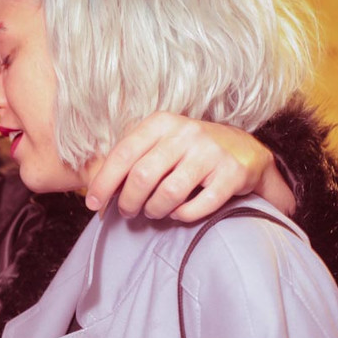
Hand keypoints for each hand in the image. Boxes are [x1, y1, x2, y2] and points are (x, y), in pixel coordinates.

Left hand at [85, 112, 294, 221]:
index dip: (103, 183)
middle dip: (128, 202)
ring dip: (154, 210)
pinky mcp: (232, 173)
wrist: (244, 151)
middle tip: (128, 212)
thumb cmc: (188, 152)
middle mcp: (186, 132)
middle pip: (142, 176)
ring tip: (153, 212)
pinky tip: (178, 213)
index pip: (122, 154)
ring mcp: (210, 152)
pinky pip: (197, 206)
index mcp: (161, 122)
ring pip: (168, 194)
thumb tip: (97, 194)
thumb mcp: (159, 143)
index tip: (93, 204)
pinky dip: (182, 216)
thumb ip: (131, 161)